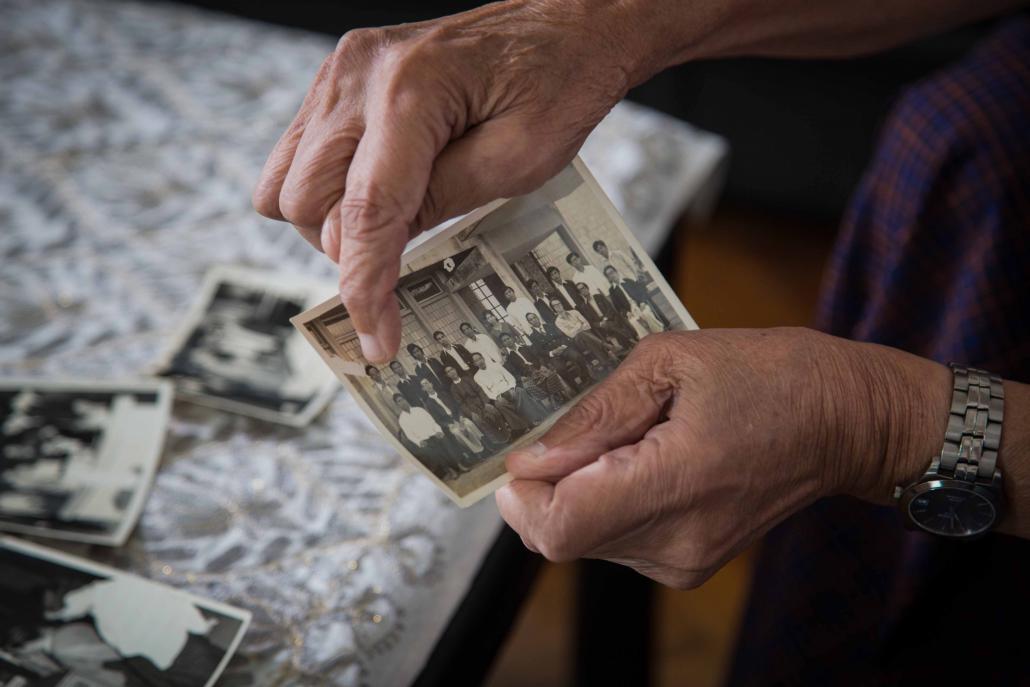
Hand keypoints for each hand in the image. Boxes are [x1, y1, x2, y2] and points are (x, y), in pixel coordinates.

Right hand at [252, 1, 638, 361]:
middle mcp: (358, 75)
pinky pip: (296, 154)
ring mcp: (340, 72)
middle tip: (402, 263)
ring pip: (284, 182)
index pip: (366, 212)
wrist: (562, 24)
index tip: (375, 341)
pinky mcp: (337, 77)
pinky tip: (375, 191)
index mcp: (410, 92)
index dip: (366, 287)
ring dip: (327, 223)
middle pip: (304, 202)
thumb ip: (443, 204)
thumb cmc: (557, 83)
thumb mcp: (520, 160)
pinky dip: (324, 190)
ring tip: (392, 221)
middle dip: (348, 251)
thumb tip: (381, 248)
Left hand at [496, 328, 950, 587]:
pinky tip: (647, 461)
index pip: (559, 527)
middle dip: (551, 487)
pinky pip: (616, 542)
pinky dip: (609, 503)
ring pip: (586, 540)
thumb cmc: (771, 376)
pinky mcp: (690, 565)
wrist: (844, 420)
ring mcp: (685, 562)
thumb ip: (595, 415)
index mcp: (675, 484)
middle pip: (564, 538)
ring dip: (583, 492)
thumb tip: (532, 459)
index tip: (524, 457)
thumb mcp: (672, 361)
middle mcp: (677, 541)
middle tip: (587, 432)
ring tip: (635, 440)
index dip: (523, 496)